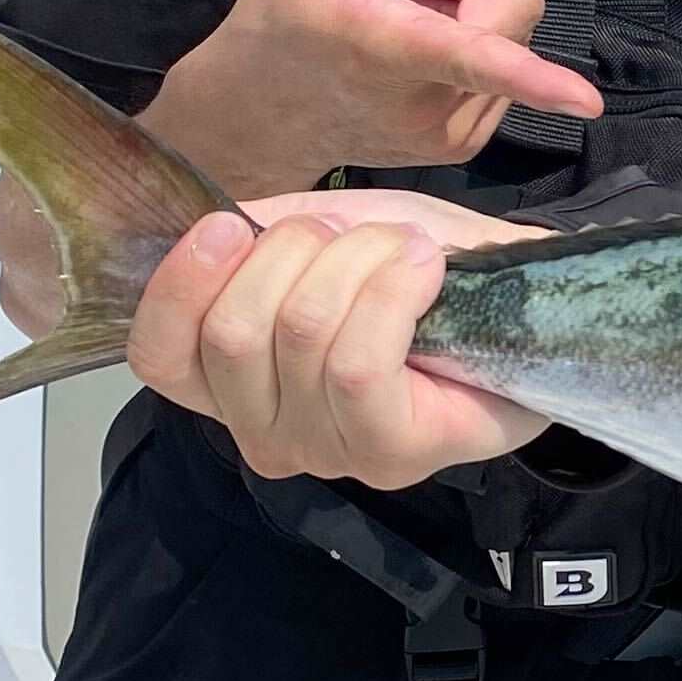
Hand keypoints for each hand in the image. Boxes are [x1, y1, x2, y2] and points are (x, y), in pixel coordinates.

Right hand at [129, 193, 550, 484]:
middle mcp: (268, 433)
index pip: (158, 356)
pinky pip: (358, 362)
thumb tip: (221, 229)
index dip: (180, 285)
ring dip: (358, 262)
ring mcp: (329, 451)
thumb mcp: (323, 238)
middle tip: (352, 235)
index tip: (227, 225)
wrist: (523, 306)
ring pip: (303, 333)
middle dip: (295, 249)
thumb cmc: (416, 276)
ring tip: (402, 250)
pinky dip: (392, 293)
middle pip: (234, 331)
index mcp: (231, 386)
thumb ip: (259, 239)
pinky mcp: (391, 455)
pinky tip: (424, 271)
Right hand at [140, 0, 604, 200]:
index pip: (474, 59)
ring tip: (402, 21)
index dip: (537, 77)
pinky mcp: (462, 146)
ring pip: (512, 40)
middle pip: (512, 10)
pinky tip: (415, 51)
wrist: (256, 113)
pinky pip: (502, 72)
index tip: (585, 100)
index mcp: (390, 52)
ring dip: (469, 17)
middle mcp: (429, 106)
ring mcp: (449, 136)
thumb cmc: (284, 22)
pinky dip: (469, 48)